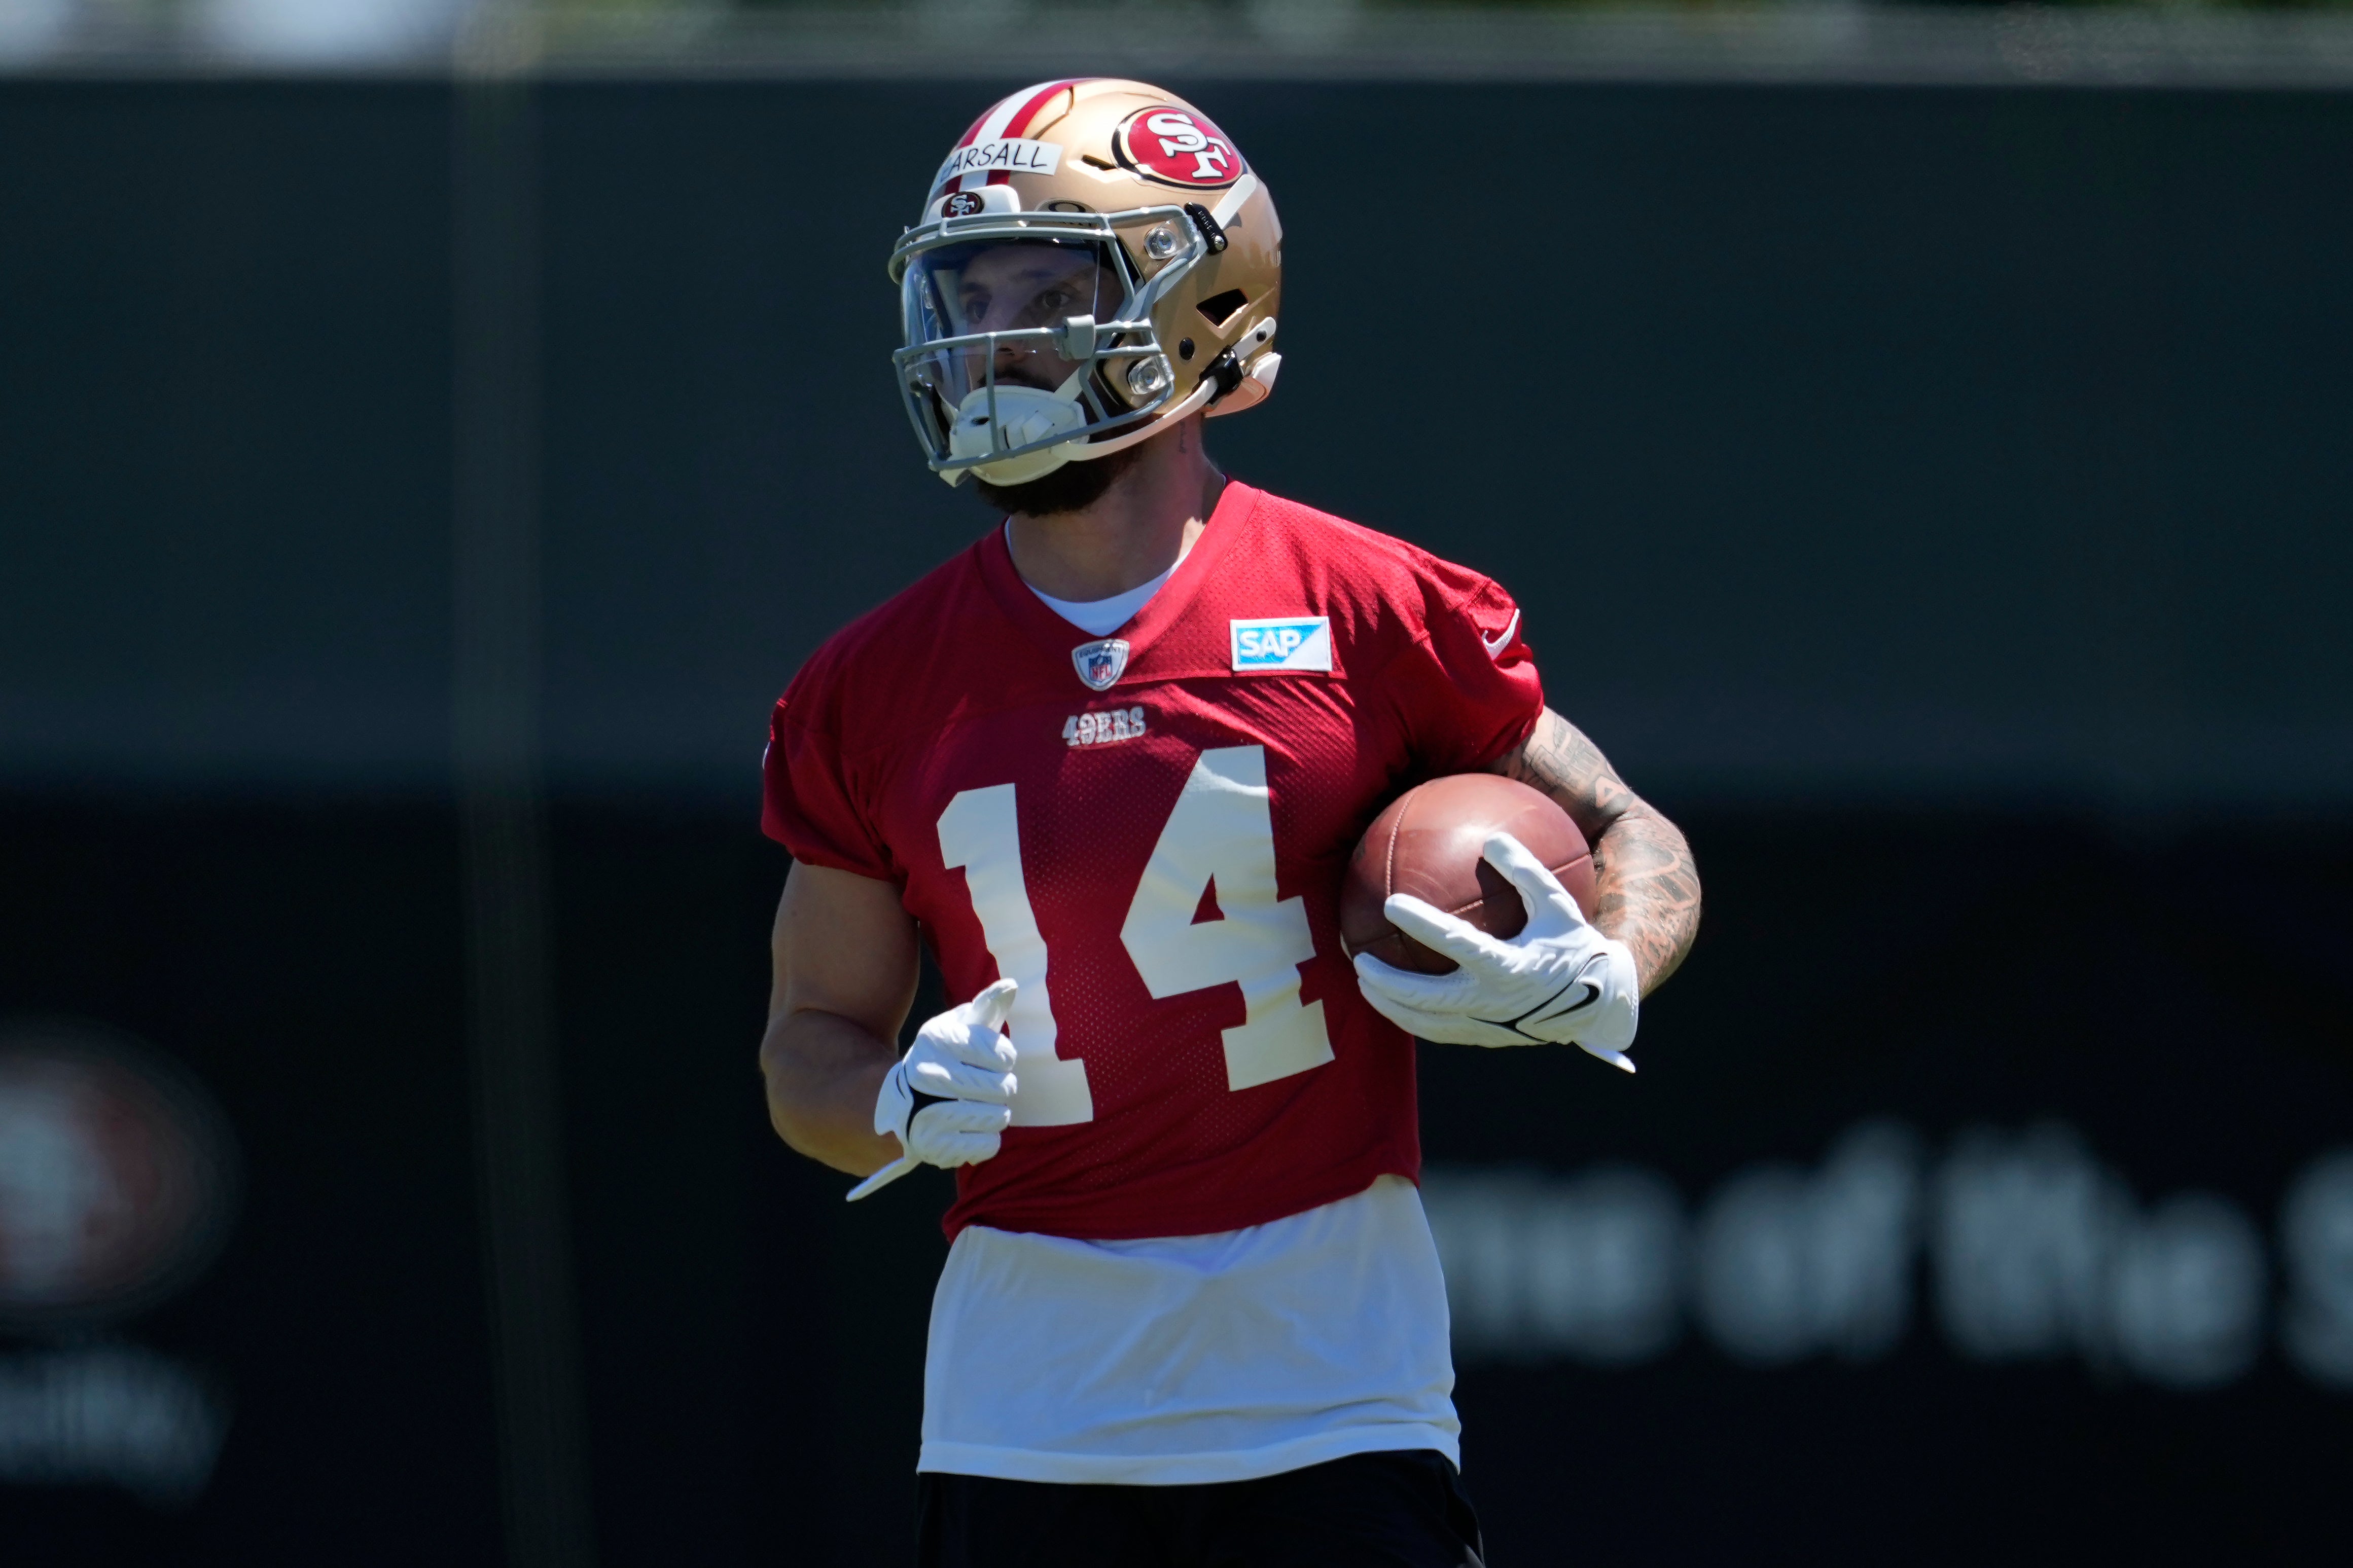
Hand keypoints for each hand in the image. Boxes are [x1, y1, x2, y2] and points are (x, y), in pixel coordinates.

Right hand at [873, 978, 1020, 1167]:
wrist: (903, 1102)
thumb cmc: (946, 1059)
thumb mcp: (960, 1027)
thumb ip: (987, 1007)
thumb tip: (1011, 985)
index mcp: (938, 1039)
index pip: (1003, 1055)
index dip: (1003, 1059)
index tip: (990, 1060)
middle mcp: (929, 1075)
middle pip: (1004, 1088)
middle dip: (1002, 1087)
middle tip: (985, 1086)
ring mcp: (929, 1114)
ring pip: (999, 1117)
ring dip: (996, 1113)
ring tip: (977, 1106)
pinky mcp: (935, 1147)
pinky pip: (989, 1145)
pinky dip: (987, 1139)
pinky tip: (969, 1129)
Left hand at [1350, 832, 1639, 1070]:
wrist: (1599, 1003)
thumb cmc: (1574, 946)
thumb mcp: (1558, 906)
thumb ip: (1526, 873)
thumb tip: (1493, 838)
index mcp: (1510, 968)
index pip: (1456, 943)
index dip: (1422, 923)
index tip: (1390, 903)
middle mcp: (1494, 1003)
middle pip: (1428, 999)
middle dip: (1388, 982)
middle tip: (1359, 959)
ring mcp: (1488, 1026)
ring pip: (1427, 1024)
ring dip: (1391, 1007)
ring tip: (1364, 985)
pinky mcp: (1486, 1038)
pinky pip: (1440, 1032)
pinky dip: (1412, 1019)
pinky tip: (1394, 1002)